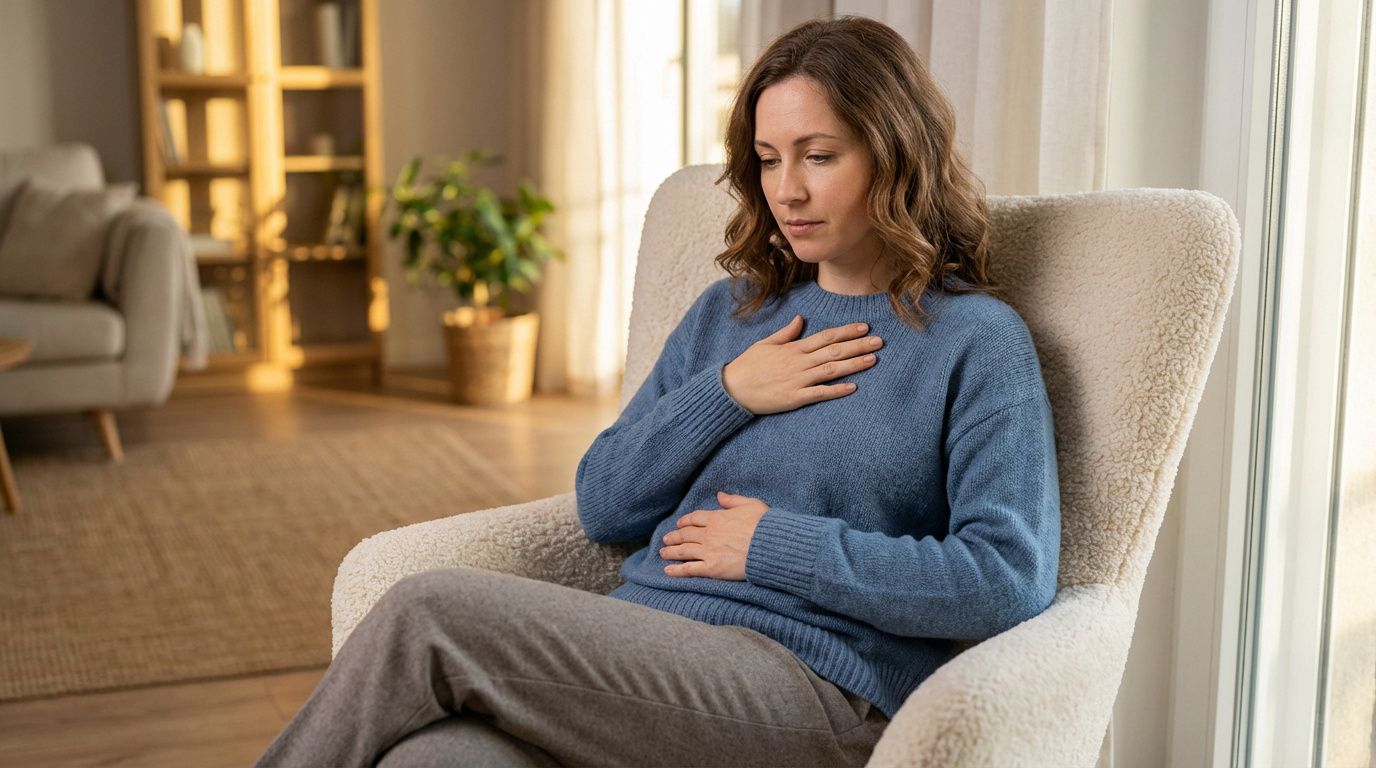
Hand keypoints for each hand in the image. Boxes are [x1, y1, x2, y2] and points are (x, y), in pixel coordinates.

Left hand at [660, 492, 769, 579]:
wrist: (769, 547)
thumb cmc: (764, 525)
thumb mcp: (751, 504)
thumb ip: (733, 500)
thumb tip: (720, 495)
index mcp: (717, 518)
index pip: (695, 518)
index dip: (686, 521)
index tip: (680, 524)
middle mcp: (709, 534)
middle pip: (686, 534)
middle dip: (674, 536)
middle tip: (665, 539)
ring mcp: (708, 551)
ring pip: (683, 551)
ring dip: (671, 551)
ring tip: (662, 552)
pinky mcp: (711, 568)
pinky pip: (689, 569)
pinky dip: (677, 570)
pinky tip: (667, 571)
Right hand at [722, 315, 881, 413]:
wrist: (731, 388)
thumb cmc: (747, 366)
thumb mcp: (765, 343)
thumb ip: (786, 333)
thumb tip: (801, 319)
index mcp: (793, 348)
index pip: (826, 336)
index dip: (847, 331)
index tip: (865, 327)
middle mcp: (798, 362)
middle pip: (834, 351)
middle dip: (858, 345)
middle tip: (880, 341)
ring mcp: (797, 380)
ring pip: (831, 369)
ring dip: (854, 364)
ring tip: (873, 359)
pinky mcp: (793, 398)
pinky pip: (818, 393)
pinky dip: (836, 390)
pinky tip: (853, 388)